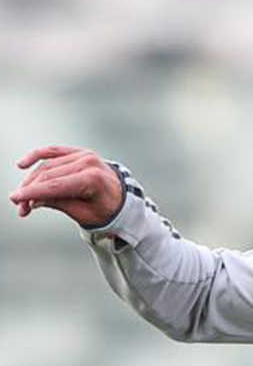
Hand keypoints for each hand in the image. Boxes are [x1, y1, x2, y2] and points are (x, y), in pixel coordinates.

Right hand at [9, 146, 124, 227]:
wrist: (123, 198)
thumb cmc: (106, 210)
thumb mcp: (84, 214)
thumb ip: (59, 204)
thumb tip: (33, 201)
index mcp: (93, 179)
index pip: (56, 185)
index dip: (33, 192)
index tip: (16, 199)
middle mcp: (88, 163)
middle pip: (49, 175)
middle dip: (30, 191)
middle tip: (20, 206)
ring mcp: (84, 155)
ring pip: (48, 165)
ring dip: (32, 181)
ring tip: (23, 198)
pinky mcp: (79, 153)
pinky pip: (54, 152)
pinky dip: (37, 156)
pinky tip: (23, 164)